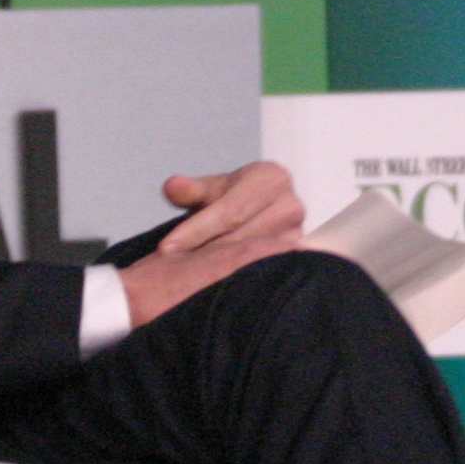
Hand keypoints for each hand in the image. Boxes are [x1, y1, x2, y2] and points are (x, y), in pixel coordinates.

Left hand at [119, 161, 306, 327]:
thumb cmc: (231, 199)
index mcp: (271, 178)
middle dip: (203, 254)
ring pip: (251, 257)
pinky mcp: (296, 258)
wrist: (259, 212)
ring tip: (187, 279)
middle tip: (169, 270)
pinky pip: (261, 269)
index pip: (229, 211)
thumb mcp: (209, 190)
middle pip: (241, 237)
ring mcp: (297, 234)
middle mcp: (291, 205)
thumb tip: (172, 186)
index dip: (196, 230)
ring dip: (217, 269)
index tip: (167, 248)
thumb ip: (190, 190)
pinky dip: (235, 276)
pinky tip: (213, 285)